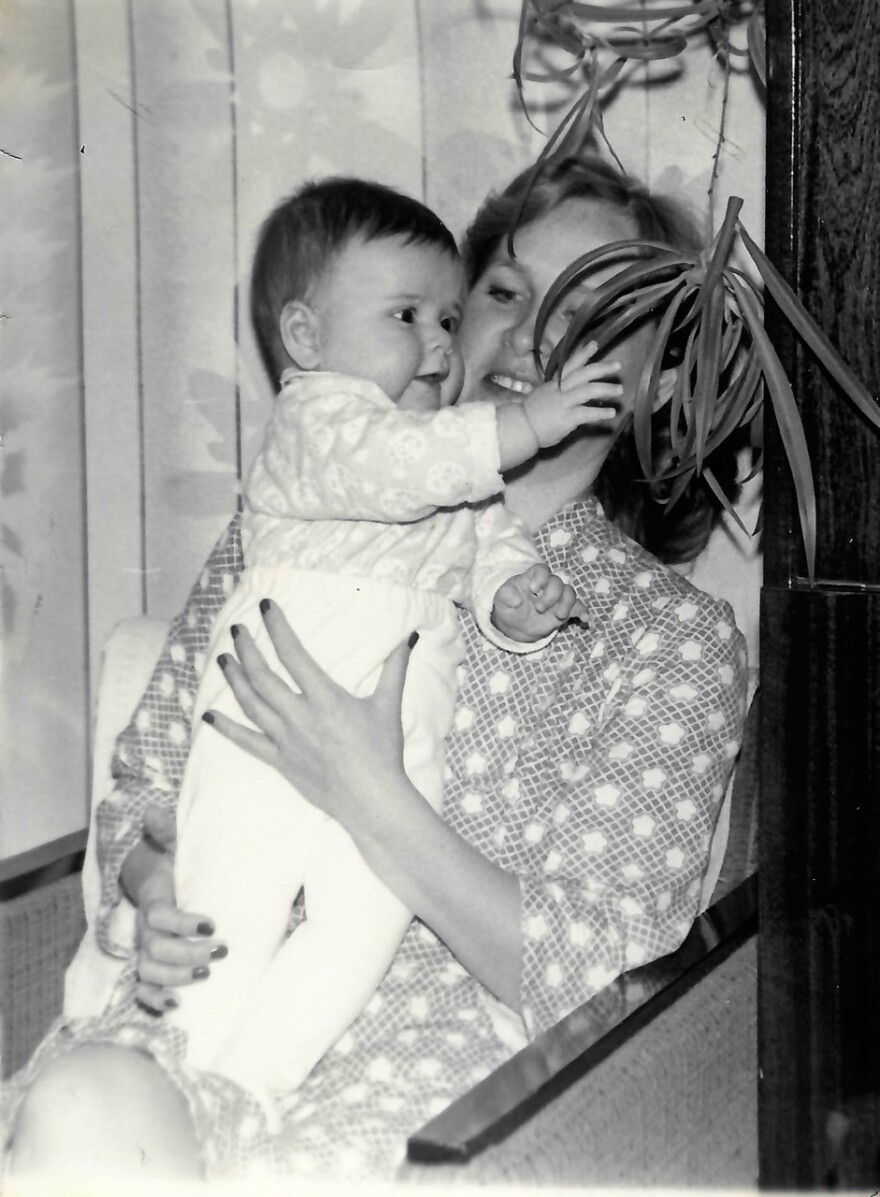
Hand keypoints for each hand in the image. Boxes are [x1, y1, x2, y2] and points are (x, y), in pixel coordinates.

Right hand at [132, 806, 225, 1013]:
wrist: (154, 876)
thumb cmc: (172, 862)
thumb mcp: (174, 843)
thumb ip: (168, 830)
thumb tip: (153, 809)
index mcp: (153, 898)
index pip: (159, 915)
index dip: (182, 923)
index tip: (213, 924)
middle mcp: (144, 927)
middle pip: (155, 948)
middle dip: (187, 952)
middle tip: (221, 950)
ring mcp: (145, 947)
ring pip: (148, 970)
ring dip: (175, 977)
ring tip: (206, 974)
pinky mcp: (149, 963)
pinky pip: (142, 988)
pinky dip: (155, 1000)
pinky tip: (176, 1006)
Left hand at [202, 601, 412, 829]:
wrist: (372, 800)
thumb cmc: (382, 752)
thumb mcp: (388, 706)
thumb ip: (395, 668)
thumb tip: (408, 637)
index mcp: (325, 698)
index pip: (293, 654)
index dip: (277, 628)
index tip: (266, 607)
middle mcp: (299, 716)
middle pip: (262, 675)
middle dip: (246, 649)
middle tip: (237, 629)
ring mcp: (285, 740)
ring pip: (250, 703)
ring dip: (234, 679)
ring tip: (223, 659)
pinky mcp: (279, 760)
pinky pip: (246, 741)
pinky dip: (225, 728)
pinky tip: (208, 715)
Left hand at [492, 563, 587, 642]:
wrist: (515, 624)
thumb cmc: (508, 606)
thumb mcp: (501, 600)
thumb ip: (506, 595)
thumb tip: (517, 599)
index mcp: (532, 578)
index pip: (541, 569)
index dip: (541, 577)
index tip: (532, 588)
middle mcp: (547, 586)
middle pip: (557, 582)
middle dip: (551, 596)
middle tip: (539, 609)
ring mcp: (557, 598)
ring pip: (570, 593)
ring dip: (567, 603)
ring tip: (558, 616)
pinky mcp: (564, 610)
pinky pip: (578, 608)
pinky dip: (583, 612)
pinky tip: (586, 619)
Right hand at [522, 341, 621, 448]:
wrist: (520, 428)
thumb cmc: (530, 415)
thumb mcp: (543, 396)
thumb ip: (558, 392)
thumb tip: (571, 392)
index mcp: (555, 384)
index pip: (570, 364)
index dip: (583, 353)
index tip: (595, 343)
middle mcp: (560, 390)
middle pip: (584, 373)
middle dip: (602, 367)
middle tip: (618, 365)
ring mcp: (564, 403)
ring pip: (588, 390)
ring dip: (606, 388)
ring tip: (620, 390)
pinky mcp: (567, 418)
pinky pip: (587, 413)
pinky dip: (601, 413)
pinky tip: (611, 413)